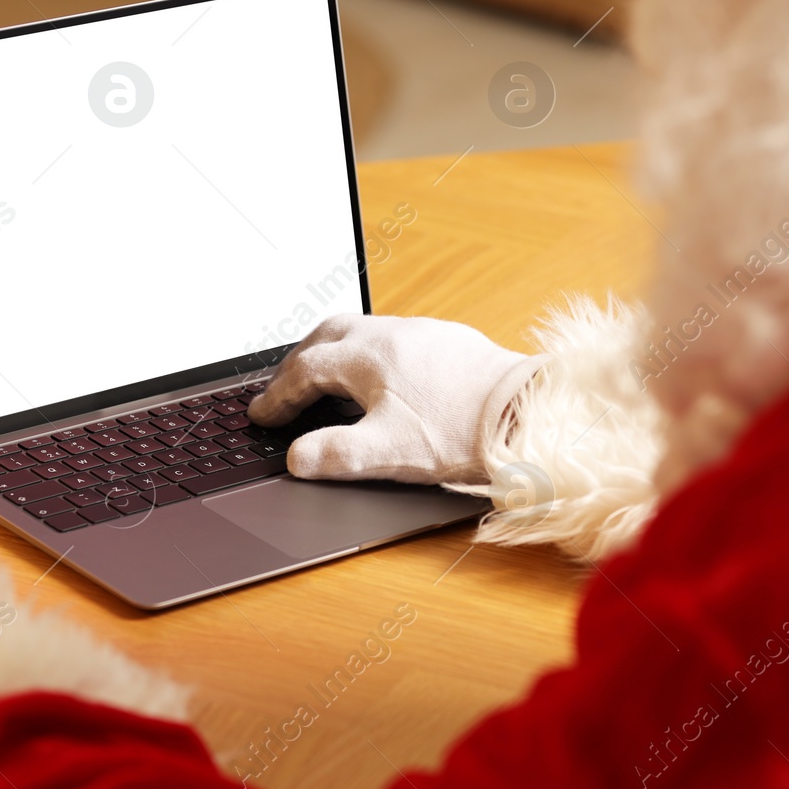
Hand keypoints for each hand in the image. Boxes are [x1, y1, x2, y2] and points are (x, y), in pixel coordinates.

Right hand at [247, 314, 542, 483]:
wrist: (525, 413)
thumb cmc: (460, 432)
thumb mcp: (387, 452)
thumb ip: (335, 455)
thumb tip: (297, 459)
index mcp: (368, 355)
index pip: (306, 370)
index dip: (278, 395)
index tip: (262, 415)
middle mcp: (391, 333)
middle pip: (327, 334)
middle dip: (298, 359)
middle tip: (283, 386)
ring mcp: (422, 332)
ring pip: (361, 330)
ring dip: (333, 352)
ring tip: (325, 379)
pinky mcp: (449, 340)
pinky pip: (393, 336)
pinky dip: (368, 353)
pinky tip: (382, 378)